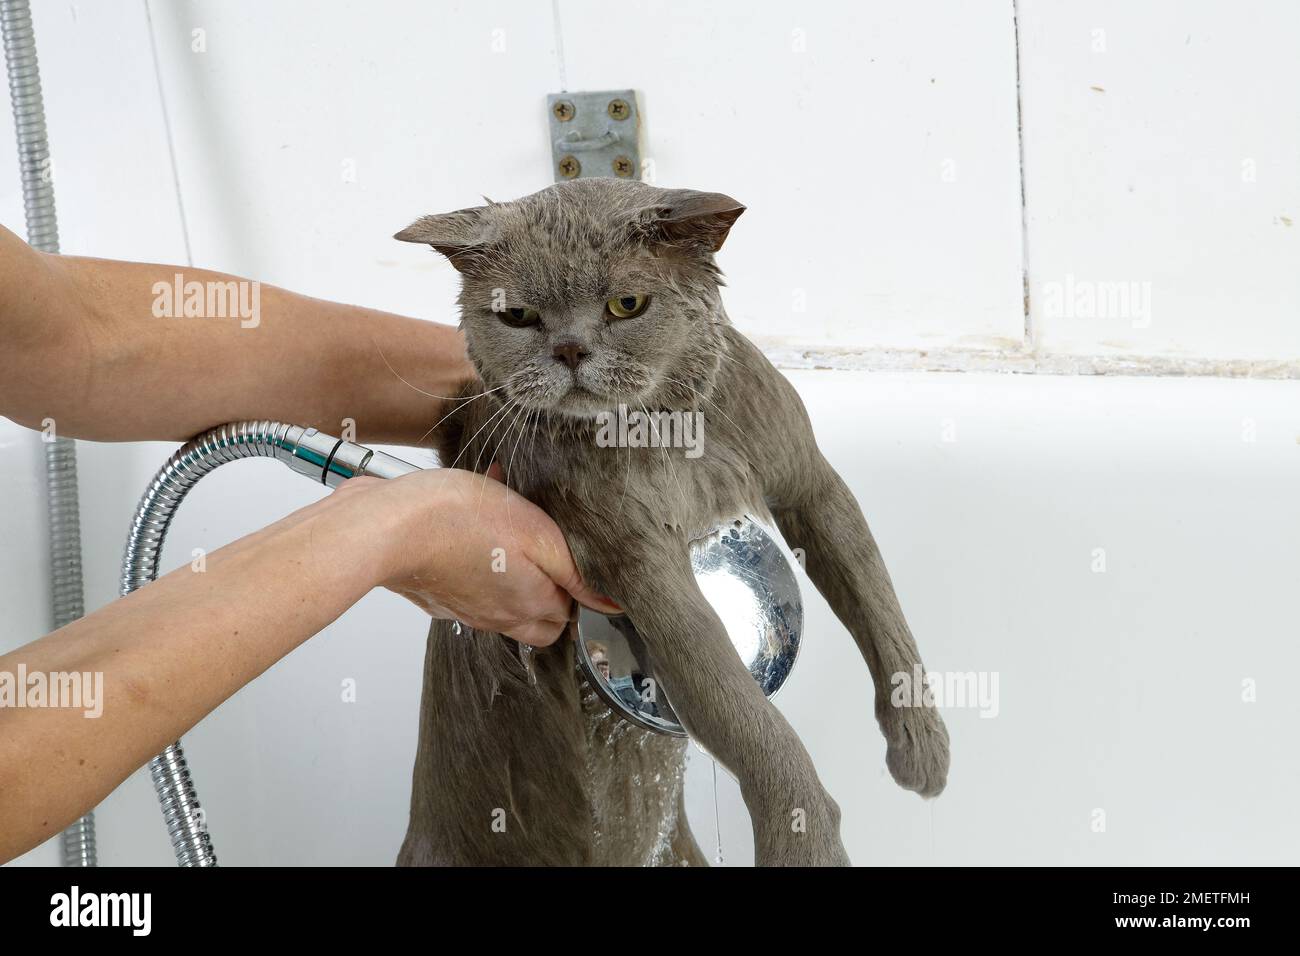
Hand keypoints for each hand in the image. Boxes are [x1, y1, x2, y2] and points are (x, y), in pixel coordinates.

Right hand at [335, 468, 619, 645]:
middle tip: (544, 549)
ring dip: (513, 570)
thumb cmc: (459, 520)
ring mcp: (466, 609)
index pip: (572, 612)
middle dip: (550, 590)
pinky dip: (478, 562)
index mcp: (530, 604)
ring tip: (506, 524)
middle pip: (540, 618)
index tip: (571, 554)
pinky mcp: (437, 595)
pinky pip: (470, 586)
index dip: (577, 583)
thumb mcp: (539, 534)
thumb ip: (577, 572)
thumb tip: (612, 603)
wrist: (387, 526)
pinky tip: (471, 524)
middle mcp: (499, 616)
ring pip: (504, 602)